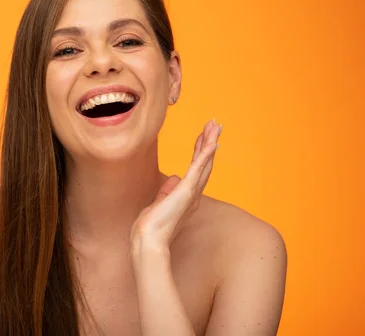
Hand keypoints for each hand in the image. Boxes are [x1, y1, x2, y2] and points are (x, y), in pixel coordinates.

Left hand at [131, 119, 221, 251]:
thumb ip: (167, 190)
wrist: (149, 240)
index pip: (196, 168)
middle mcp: (194, 193)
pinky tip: (211, 142)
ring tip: (216, 126)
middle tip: (215, 124)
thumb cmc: (152, 226)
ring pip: (204, 162)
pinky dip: (205, 154)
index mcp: (187, 196)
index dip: (201, 151)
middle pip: (205, 162)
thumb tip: (174, 178)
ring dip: (210, 142)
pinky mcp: (186, 191)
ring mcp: (191, 192)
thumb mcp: (159, 203)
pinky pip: (197, 169)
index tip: (204, 136)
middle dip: (209, 142)